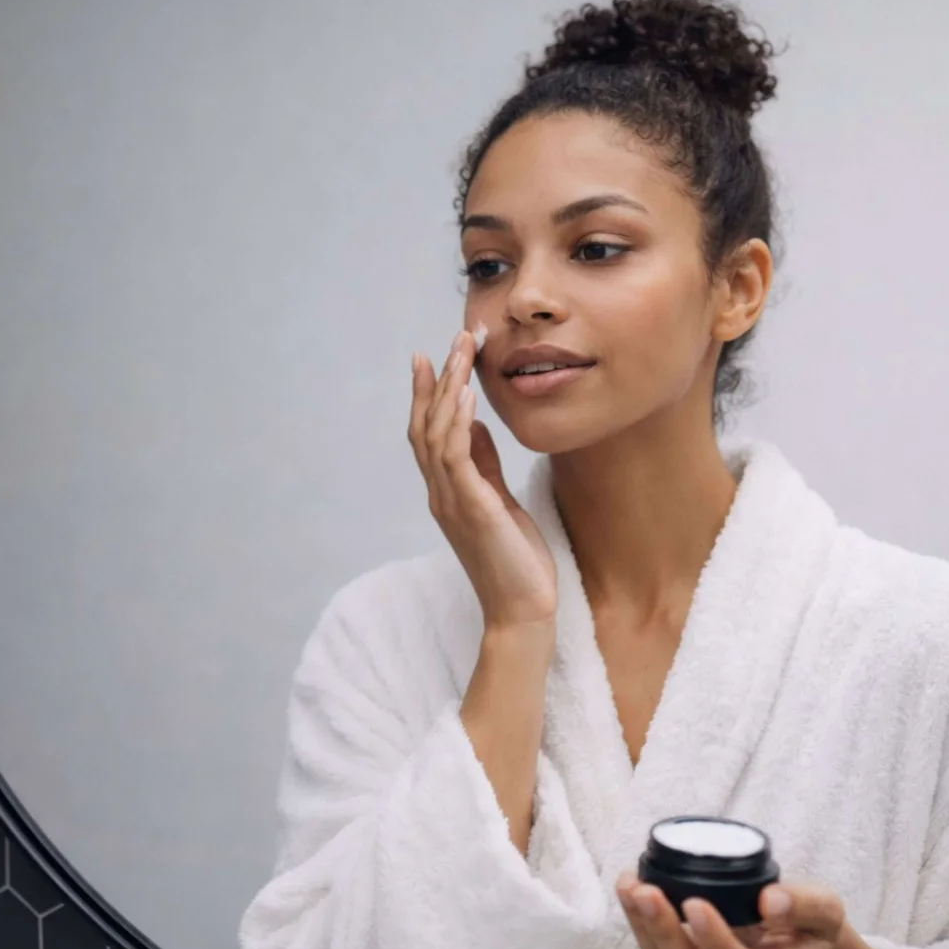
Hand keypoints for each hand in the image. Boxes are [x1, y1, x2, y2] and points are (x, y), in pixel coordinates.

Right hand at [410, 328, 555, 630]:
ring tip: (462, 352)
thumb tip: (474, 424)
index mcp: (446, 492)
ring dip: (448, 389)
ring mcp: (451, 501)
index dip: (426, 393)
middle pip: (425, 425)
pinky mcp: (471, 509)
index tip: (430, 355)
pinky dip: (457, 423)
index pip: (427, 433)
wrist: (523, 610)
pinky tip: (466, 397)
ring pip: (436, 434)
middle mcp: (440, 493)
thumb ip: (483, 464)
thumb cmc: (516, 561)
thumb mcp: (499, 501)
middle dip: (438, 378)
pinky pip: (455, 458)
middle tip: (454, 338)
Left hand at [615, 874, 858, 948]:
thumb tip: (770, 900)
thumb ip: (806, 906)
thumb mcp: (827, 911)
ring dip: (645, 928)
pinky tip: (630, 890)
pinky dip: (640, 925)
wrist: (800, 947)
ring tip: (631, 885)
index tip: (695, 902)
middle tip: (646, 891)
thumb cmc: (812, 927)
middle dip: (666, 934)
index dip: (715, 943)